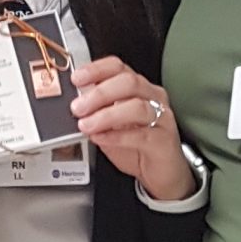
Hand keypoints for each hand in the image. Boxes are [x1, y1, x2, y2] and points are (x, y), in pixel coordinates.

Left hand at [70, 56, 196, 199]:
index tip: (77, 78)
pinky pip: (140, 134)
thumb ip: (96, 113)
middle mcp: (153, 98)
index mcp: (139, 88)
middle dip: (99, 93)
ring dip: (106, 115)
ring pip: (136, 107)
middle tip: (78, 107)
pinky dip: (117, 136)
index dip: (97, 69)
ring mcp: (162, 118)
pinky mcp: (164, 140)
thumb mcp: (110, 127)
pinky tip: (101, 138)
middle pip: (129, 82)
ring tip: (86, 125)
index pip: (119, 67)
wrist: (162, 174)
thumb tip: (76, 103)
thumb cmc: (137, 148)